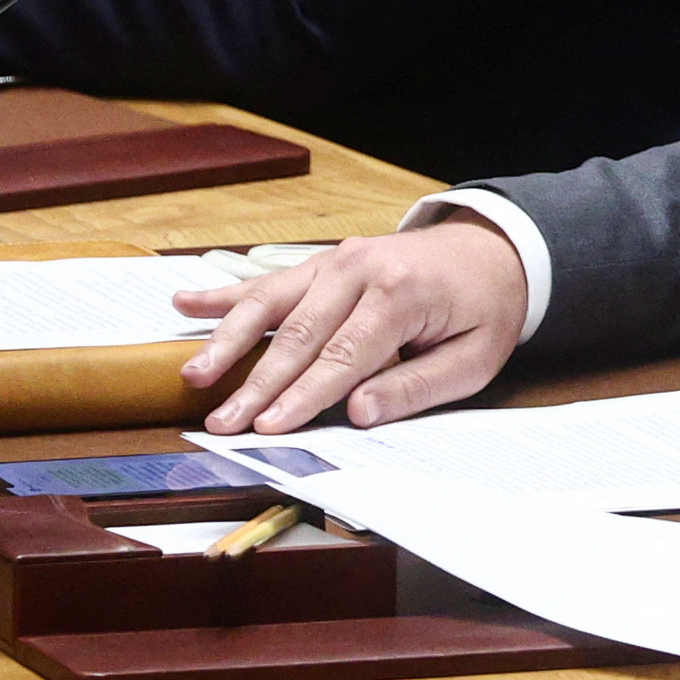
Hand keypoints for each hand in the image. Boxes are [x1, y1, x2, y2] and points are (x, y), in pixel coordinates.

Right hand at [171, 216, 529, 432]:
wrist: (493, 250)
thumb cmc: (483, 311)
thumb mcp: (472, 360)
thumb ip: (413, 387)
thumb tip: (356, 413)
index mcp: (401, 293)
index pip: (342, 357)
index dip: (303, 397)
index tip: (268, 429)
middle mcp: (360, 269)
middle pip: (298, 335)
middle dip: (257, 384)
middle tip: (222, 423)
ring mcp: (337, 261)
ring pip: (271, 303)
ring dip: (228, 340)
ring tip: (194, 375)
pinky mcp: (323, 263)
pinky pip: (270, 280)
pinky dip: (226, 293)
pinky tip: (185, 301)